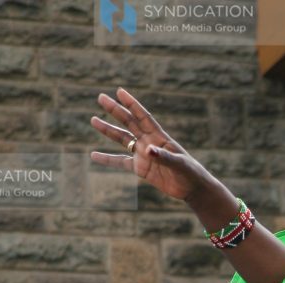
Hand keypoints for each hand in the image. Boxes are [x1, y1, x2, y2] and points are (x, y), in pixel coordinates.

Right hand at [90, 87, 217, 201]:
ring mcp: (143, 155)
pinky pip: (120, 162)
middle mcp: (149, 142)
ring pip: (122, 139)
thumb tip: (147, 150)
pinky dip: (107, 159)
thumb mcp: (179, 164)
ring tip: (93, 120)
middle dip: (115, 110)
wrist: (192, 188)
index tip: (120, 91)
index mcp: (160, 137)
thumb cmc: (190, 173)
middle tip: (101, 97)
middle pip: (129, 123)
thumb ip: (164, 157)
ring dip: (108, 130)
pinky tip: (93, 155)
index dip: (132, 104)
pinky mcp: (140, 168)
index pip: (143, 117)